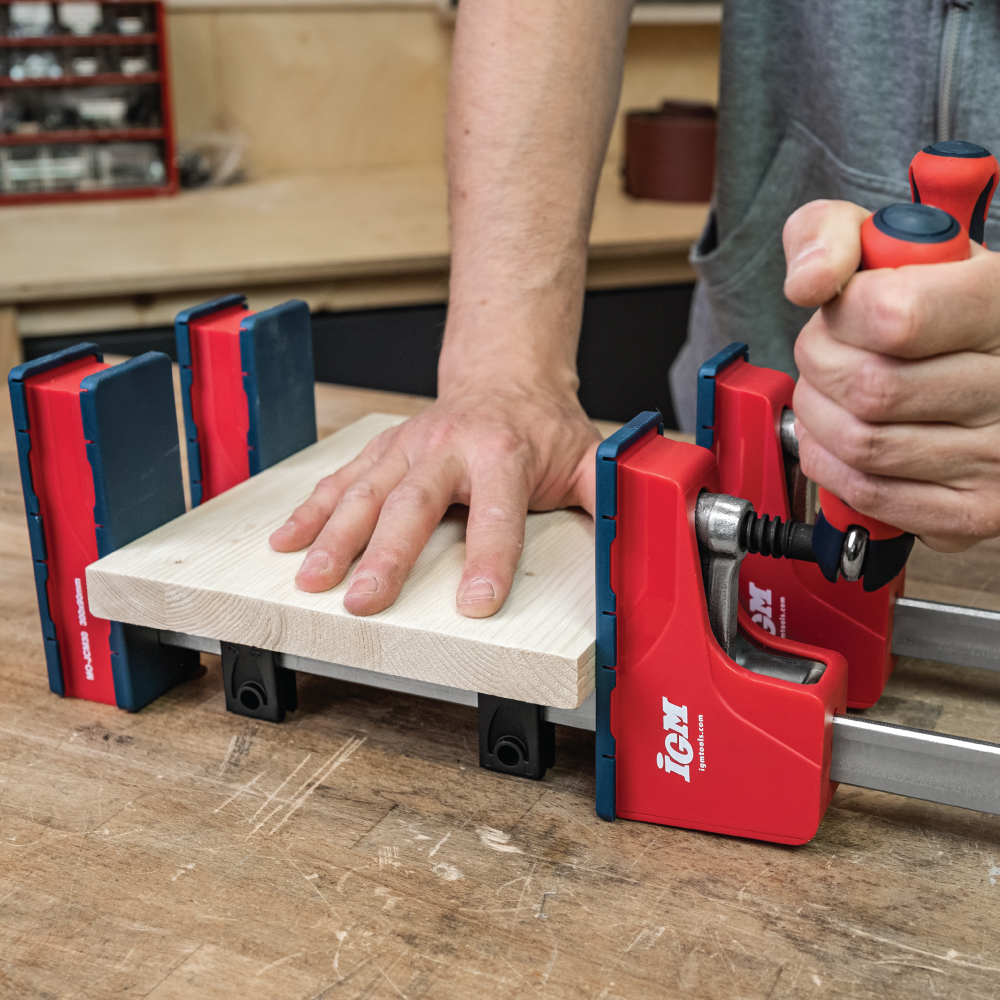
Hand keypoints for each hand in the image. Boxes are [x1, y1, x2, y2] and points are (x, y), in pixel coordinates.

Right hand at [269, 379, 599, 616]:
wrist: (504, 373)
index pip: (498, 511)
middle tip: (364, 601)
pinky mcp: (384, 449)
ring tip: (309, 578)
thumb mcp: (587, 456)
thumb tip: (632, 532)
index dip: (489, 558)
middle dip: (386, 554)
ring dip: (333, 536)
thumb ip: (605, 495)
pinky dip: (310, 509)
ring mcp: (409, 446)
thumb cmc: (543, 427)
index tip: (476, 603)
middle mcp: (449, 446)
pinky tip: (285, 540)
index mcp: (504, 452)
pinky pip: (341, 478)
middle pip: (415, 503)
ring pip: (366, 491)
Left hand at [783, 198, 999, 551]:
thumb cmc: (924, 299)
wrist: (975, 357)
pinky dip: (832, 467)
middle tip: (828, 356)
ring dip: (820, 419)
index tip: (842, 311)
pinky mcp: (976, 508)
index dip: (840, 317)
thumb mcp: (882, 242)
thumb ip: (830, 236)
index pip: (894, 318)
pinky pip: (870, 494)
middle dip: (819, 370)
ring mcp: (999, 452)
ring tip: (833, 395)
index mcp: (999, 300)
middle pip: (868, 389)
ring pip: (862, 445)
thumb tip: (808, 282)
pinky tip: (841, 438)